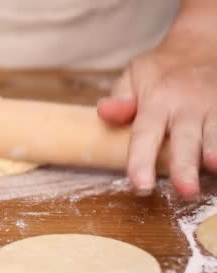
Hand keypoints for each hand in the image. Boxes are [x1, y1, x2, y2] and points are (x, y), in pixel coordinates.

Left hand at [97, 31, 216, 199]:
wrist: (204, 43)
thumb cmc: (161, 69)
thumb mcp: (133, 75)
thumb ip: (120, 98)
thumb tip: (105, 112)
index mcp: (157, 101)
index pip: (145, 134)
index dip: (141, 161)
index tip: (140, 186)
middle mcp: (187, 107)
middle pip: (185, 140)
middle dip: (185, 166)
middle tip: (185, 192)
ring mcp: (215, 107)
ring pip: (216, 133)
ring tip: (214, 170)